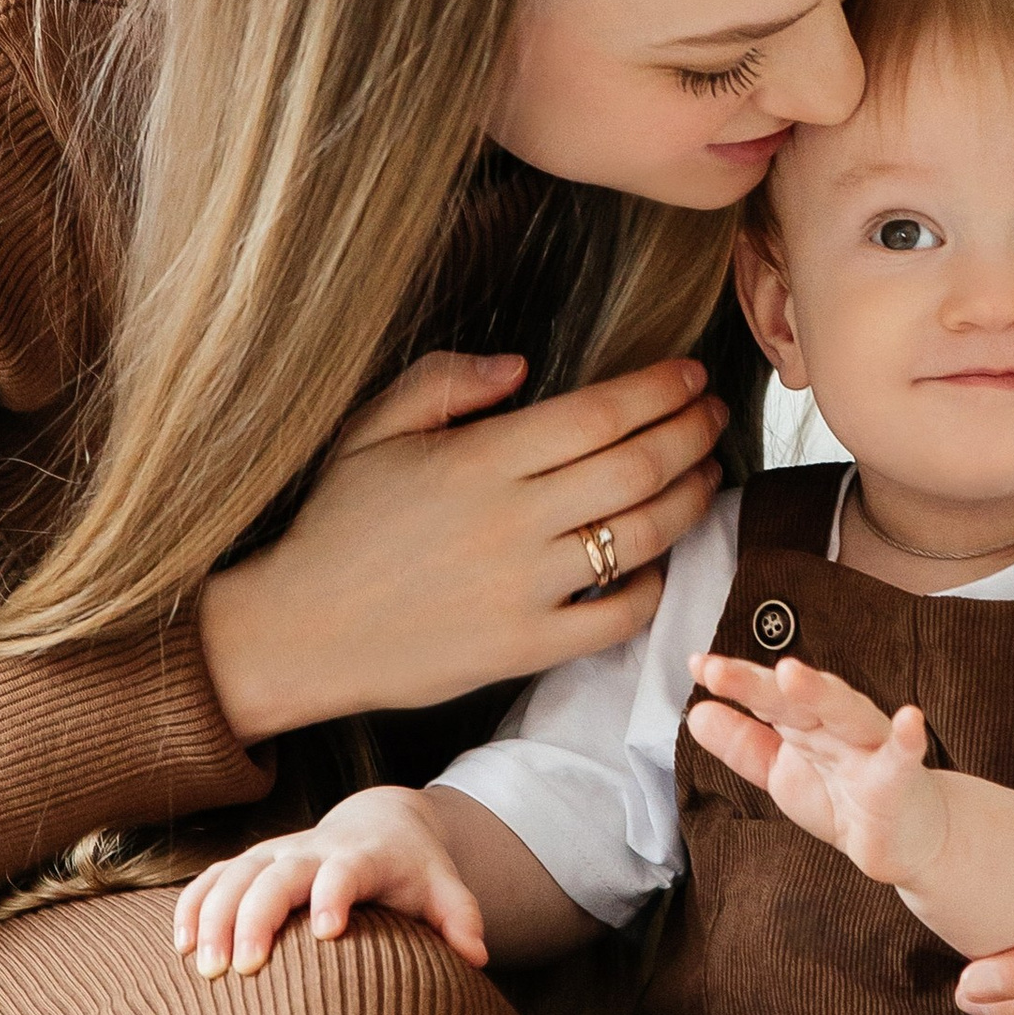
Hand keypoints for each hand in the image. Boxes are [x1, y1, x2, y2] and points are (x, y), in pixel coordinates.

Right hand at [174, 788, 490, 975]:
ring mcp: (276, 854)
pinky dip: (192, 906)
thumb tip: (477, 957)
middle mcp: (312, 850)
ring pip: (234, 876)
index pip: (345, 870)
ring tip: (204, 968)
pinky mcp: (251, 863)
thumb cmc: (413, 870)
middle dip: (255, 917)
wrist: (380, 822)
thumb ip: (460, 918)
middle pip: (275, 875)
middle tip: (242, 970)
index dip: (334, 894)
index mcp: (361, 857)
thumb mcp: (444, 888)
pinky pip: (211, 878)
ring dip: (213, 917)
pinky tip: (181, 947)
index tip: (325, 932)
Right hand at [196, 348, 727, 737]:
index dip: (658, 389)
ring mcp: (524, 589)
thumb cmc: (335, 523)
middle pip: (638, 468)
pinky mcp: (526, 647)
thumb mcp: (371, 430)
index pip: (599, 413)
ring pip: (641, 537)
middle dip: (692, 432)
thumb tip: (521, 366)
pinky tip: (657, 558)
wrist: (299, 630)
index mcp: (479, 459)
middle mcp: (512, 522)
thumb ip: (445, 381)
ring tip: (707, 471)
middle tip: (714, 412)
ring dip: (691, 498)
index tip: (689, 373)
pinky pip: (617, 616)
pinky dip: (651, 584)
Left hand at [686, 651, 946, 887]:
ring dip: (820, 692)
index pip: (766, 697)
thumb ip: (743, 745)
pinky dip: (907, 737)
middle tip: (719, 671)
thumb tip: (697, 712)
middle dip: (757, 683)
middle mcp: (836, 726)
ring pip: (846, 713)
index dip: (734, 682)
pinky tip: (908, 719)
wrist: (907, 839)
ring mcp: (871, 749)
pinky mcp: (900, 780)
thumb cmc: (847, 797)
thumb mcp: (782, 774)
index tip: (697, 665)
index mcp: (806, 724)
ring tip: (791, 673)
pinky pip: (904, 757)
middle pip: (796, 699)